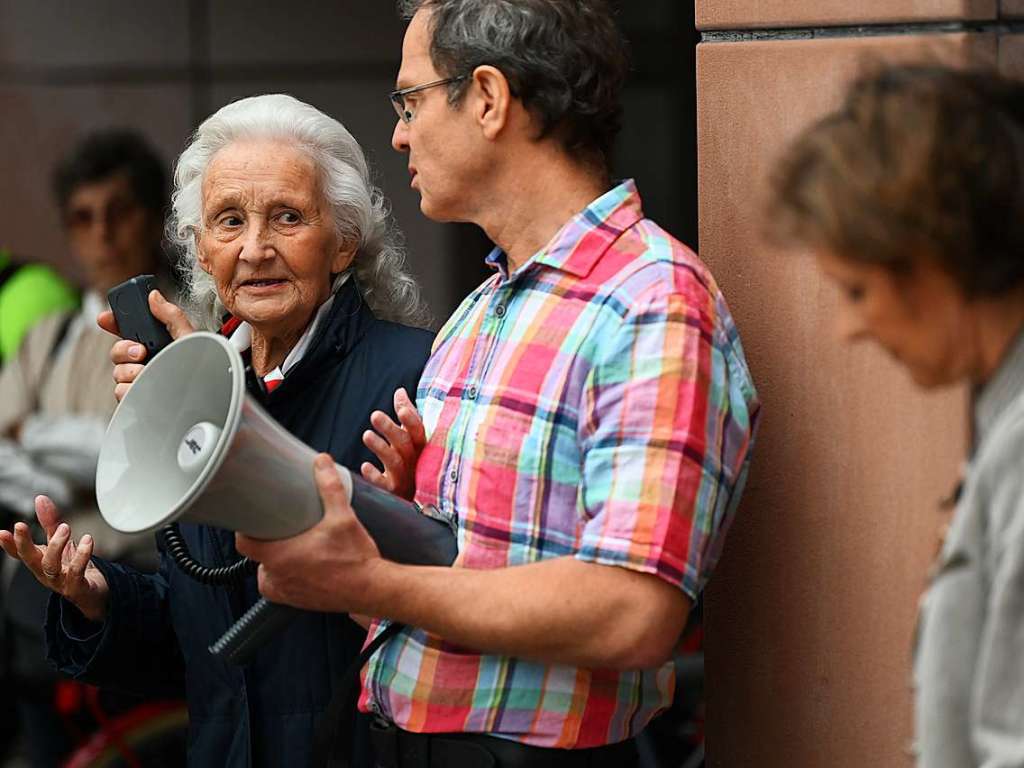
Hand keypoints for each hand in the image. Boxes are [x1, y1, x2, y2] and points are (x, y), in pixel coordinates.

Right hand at [0, 496, 108, 621]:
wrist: (94, 594)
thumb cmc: (73, 569)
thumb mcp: (61, 542)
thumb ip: (50, 521)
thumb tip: (40, 499)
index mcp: (40, 562)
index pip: (21, 553)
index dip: (9, 545)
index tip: (1, 533)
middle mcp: (46, 573)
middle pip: (30, 560)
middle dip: (23, 543)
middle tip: (20, 525)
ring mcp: (60, 582)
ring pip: (51, 566)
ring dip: (56, 545)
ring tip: (64, 527)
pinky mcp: (77, 587)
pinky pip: (76, 573)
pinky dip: (81, 556)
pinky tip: (86, 541)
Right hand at [99, 290, 195, 400]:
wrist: (205, 396)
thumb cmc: (202, 370)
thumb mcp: (189, 337)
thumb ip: (171, 315)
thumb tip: (154, 296)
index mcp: (158, 345)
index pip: (130, 331)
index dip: (114, 322)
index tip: (106, 318)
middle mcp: (148, 363)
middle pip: (118, 351)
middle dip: (124, 348)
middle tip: (140, 351)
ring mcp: (142, 382)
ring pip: (117, 372)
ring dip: (130, 370)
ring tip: (149, 372)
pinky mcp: (138, 399)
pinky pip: (120, 391)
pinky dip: (131, 389)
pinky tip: (147, 387)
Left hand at [236, 454, 383, 612]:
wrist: (373, 589)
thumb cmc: (356, 559)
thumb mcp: (343, 517)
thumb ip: (330, 487)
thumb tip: (321, 463)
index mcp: (281, 557)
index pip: (244, 545)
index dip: (244, 530)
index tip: (251, 520)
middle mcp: (280, 577)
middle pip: (257, 558)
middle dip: (266, 543)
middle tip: (279, 529)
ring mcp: (288, 593)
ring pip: (269, 575)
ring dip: (275, 562)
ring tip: (290, 546)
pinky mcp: (300, 602)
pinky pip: (283, 589)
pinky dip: (286, 578)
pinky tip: (299, 567)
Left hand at [360, 388, 424, 499]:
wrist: (421, 501)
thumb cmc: (414, 461)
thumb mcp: (411, 437)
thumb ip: (407, 414)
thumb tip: (399, 391)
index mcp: (421, 446)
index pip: (419, 431)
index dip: (411, 421)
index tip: (402, 410)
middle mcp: (416, 461)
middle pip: (405, 444)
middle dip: (390, 429)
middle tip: (375, 415)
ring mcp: (406, 478)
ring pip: (395, 462)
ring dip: (381, 448)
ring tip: (366, 435)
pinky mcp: (395, 493)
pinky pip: (385, 485)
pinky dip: (375, 476)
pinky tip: (365, 467)